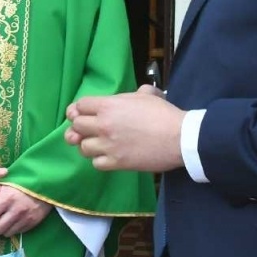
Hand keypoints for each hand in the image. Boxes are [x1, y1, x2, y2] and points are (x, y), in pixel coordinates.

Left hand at [0, 187, 51, 236]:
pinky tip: (13, 221)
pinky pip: (17, 232)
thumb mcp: (6, 183)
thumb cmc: (22, 181)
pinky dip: (13, 229)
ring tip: (3, 221)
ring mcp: (24, 218)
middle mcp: (15, 210)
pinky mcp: (32, 223)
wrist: (46, 183)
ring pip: (6, 233)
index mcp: (6, 198)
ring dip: (2, 229)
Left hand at [66, 88, 185, 171]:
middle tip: (89, 130)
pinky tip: (108, 156)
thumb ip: (136, 92)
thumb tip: (138, 92)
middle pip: (76, 126)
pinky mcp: (116, 163)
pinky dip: (100, 160)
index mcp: (108, 106)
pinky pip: (96, 163)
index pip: (80, 105)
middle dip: (80, 128)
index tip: (82, 114)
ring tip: (99, 144)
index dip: (79, 109)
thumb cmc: (164, 114)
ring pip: (82, 147)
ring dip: (89, 145)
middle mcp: (103, 125)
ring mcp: (108, 145)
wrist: (179, 137)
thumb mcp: (148, 95)